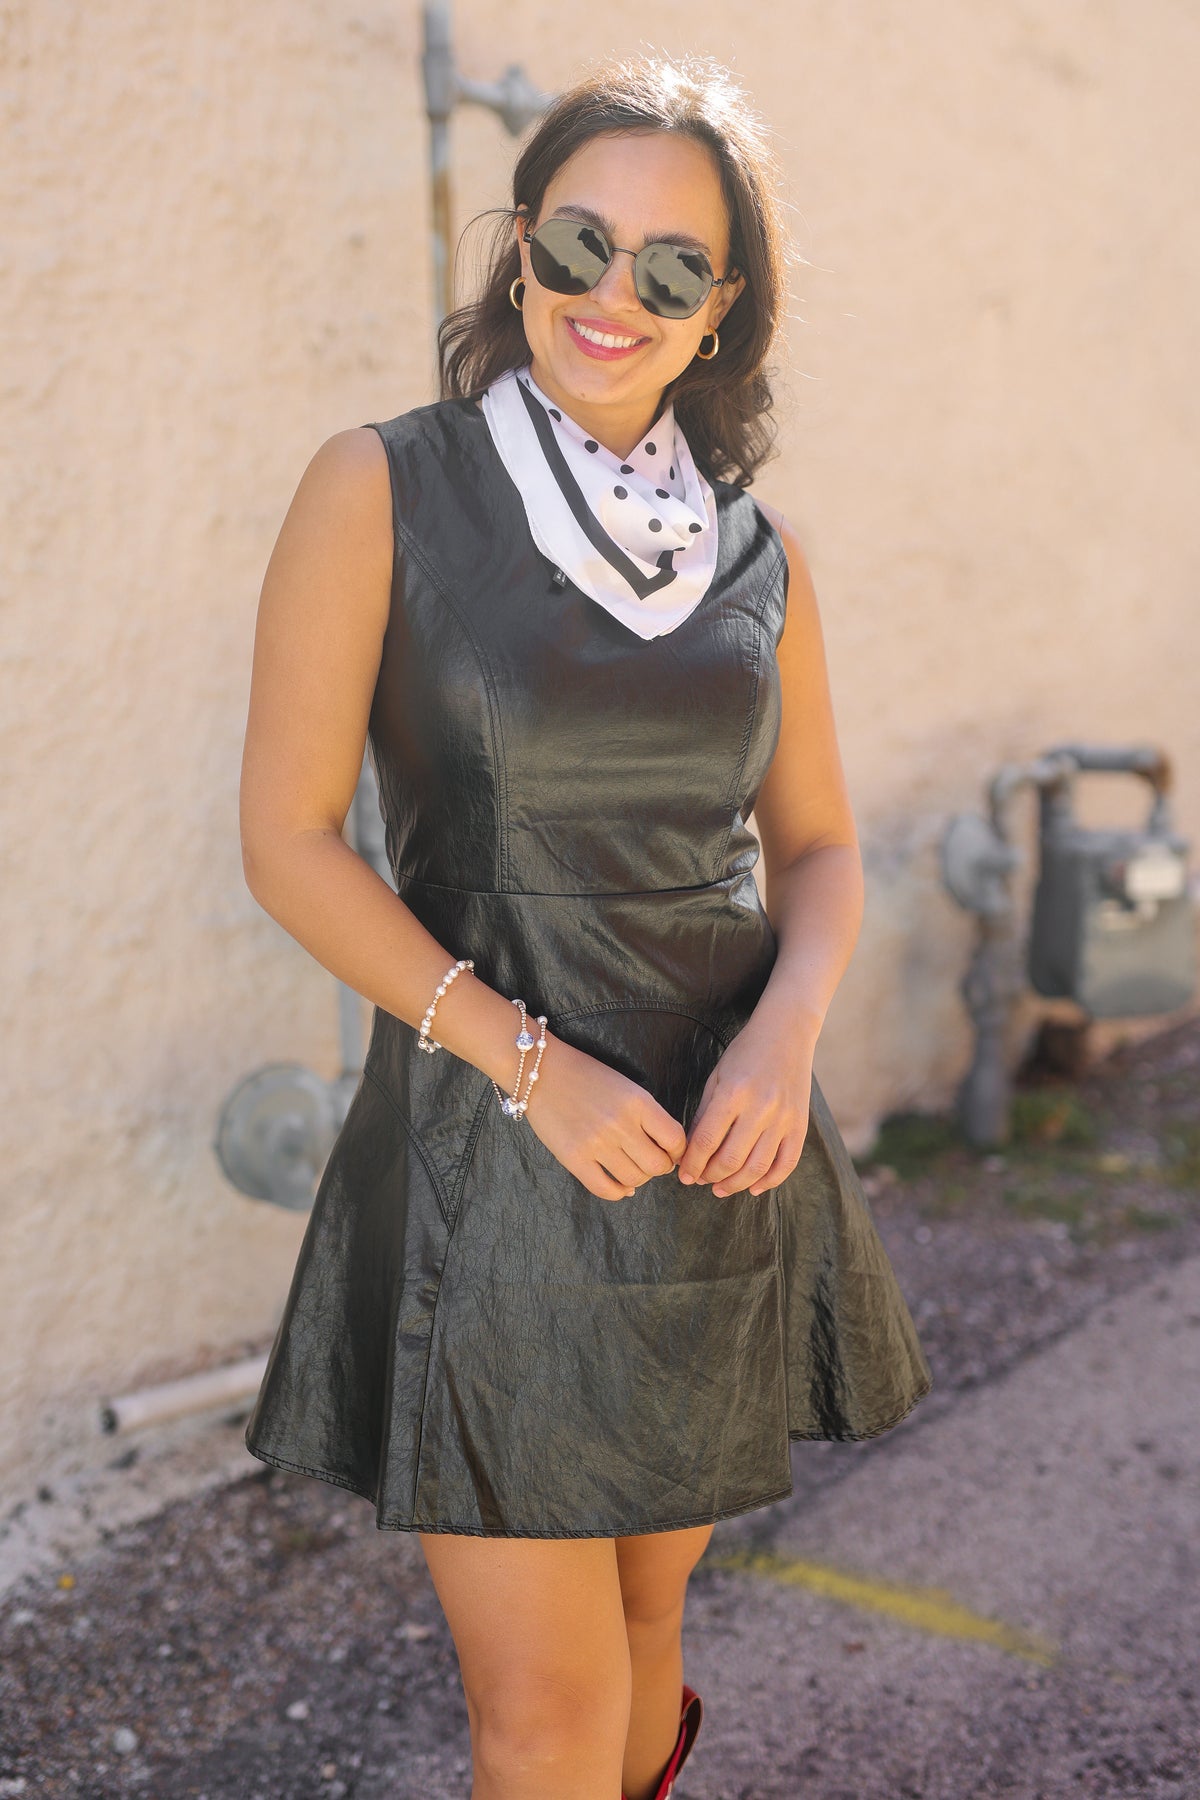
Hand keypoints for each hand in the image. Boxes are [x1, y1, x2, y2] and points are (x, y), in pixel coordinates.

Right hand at [522, 1033, 688, 1202]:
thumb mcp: (626, 1087)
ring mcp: (597, 1143)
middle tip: (650, 1162)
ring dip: (638, 1179)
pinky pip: (605, 1189)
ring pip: (634, 1180)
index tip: (670, 1152)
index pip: (675, 1139)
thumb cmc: (588, 1077)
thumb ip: (647, 1115)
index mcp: (638, 1102)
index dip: (677, 1151)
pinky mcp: (574, 1158)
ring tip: (631, 1169)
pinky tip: (619, 1186)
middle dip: (659, 1167)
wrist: (542, 1071)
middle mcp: (621, 1124)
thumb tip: (665, 1152)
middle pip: (657, 1165)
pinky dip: (618, 1193)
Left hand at [676, 1027, 812, 1196]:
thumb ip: (705, 1114)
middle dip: (710, 1176)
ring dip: (736, 1184)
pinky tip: (754, 1187)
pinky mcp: (800, 1124)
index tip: (683, 1174)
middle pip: (731, 1159)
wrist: (787, 1033)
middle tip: (700, 1180)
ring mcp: (784, 1118)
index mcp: (733, 1093)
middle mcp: (760, 1108)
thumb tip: (692, 1151)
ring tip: (721, 1188)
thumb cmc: (745, 1053)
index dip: (692, 1164)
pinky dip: (770, 1181)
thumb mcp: (717, 1077)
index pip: (706, 1141)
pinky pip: (787, 1163)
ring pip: (758, 1167)